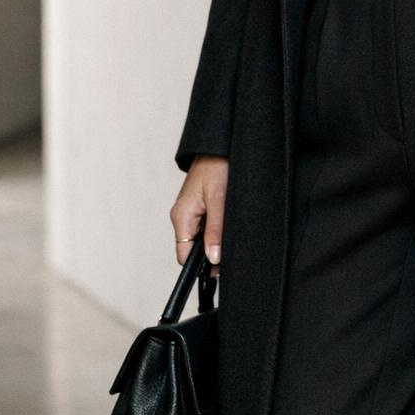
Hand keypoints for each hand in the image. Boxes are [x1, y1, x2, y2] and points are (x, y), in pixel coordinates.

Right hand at [170, 154, 227, 272]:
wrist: (220, 144)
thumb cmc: (217, 166)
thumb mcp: (219, 200)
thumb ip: (215, 230)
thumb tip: (213, 258)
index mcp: (181, 216)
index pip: (184, 255)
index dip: (200, 266)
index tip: (220, 270)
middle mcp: (182, 216)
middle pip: (192, 248)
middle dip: (211, 254)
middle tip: (232, 254)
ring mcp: (190, 211)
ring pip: (201, 238)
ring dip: (216, 241)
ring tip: (233, 238)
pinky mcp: (200, 205)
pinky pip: (206, 226)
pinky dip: (217, 230)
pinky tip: (229, 226)